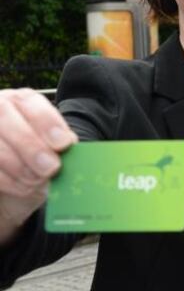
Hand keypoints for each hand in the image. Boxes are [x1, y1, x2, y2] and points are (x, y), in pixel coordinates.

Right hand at [0, 89, 76, 227]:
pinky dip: (8, 181)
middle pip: (5, 118)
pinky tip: (23, 188)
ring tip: (37, 181)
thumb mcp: (55, 150)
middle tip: (51, 168)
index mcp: (21, 102)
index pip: (29, 102)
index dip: (46, 122)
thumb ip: (61, 144)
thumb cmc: (39, 163)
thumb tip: (71, 148)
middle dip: (31, 146)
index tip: (63, 143)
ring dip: (19, 167)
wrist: (14, 187)